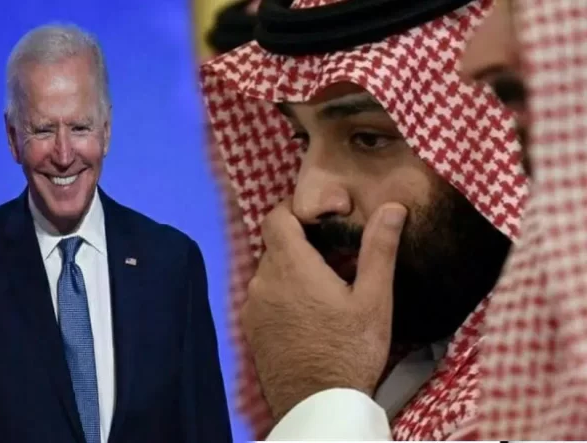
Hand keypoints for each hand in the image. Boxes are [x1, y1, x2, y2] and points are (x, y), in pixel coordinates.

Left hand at [241, 200, 406, 419]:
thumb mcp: (374, 300)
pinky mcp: (250, 329)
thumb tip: (392, 208)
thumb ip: (378, 248)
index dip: (294, 210)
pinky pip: (263, 298)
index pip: (275, 216)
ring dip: (292, 273)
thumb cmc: (350, 352)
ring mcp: (252, 307)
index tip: (318, 218)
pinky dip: (281, 296)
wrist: (317, 406)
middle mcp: (262, 282)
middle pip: (275, 245)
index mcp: (290, 266)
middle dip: (301, 246)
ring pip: (269, 273)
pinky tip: (307, 316)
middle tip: (335, 259)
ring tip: (325, 291)